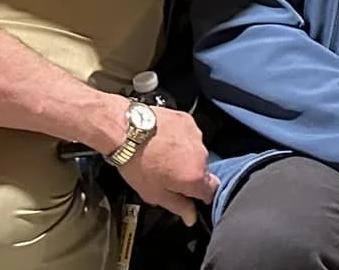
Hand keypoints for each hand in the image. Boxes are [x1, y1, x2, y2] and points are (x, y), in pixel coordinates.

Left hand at [114, 107, 217, 226]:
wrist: (126, 130)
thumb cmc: (137, 164)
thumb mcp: (154, 194)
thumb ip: (178, 206)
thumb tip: (191, 217)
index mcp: (195, 177)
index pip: (212, 192)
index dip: (200, 196)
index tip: (189, 196)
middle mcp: (201, 155)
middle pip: (203, 171)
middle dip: (190, 175)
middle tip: (168, 175)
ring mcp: (196, 135)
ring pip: (196, 152)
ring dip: (185, 156)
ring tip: (163, 156)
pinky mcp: (187, 120)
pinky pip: (190, 135)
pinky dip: (180, 139)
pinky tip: (163, 141)